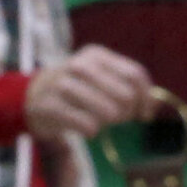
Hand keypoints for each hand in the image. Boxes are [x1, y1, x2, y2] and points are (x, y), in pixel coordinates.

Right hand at [26, 47, 164, 141]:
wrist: (32, 96)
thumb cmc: (77, 89)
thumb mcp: (100, 78)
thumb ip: (128, 86)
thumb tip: (154, 104)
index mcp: (96, 55)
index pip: (136, 75)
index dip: (146, 98)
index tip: (145, 115)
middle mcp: (80, 65)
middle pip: (126, 96)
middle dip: (126, 114)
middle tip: (116, 118)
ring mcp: (63, 84)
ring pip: (109, 113)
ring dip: (108, 123)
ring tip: (98, 121)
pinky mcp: (51, 106)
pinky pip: (89, 126)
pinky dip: (92, 132)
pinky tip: (85, 128)